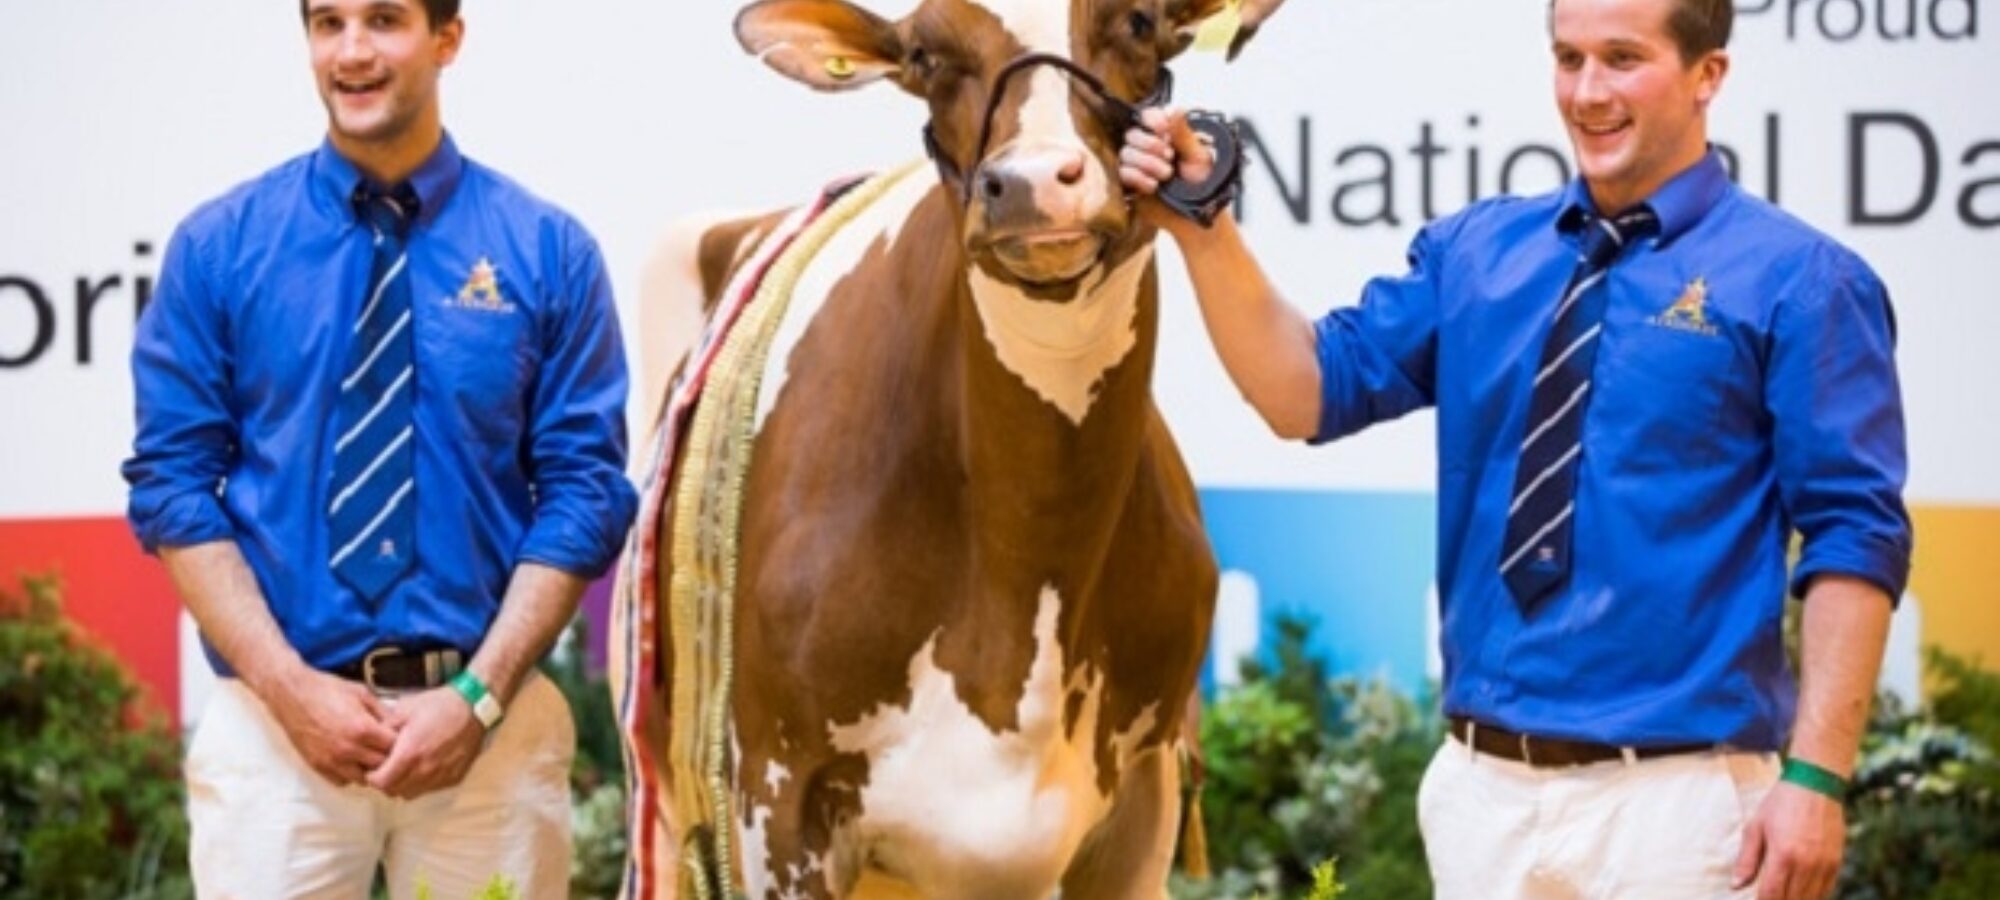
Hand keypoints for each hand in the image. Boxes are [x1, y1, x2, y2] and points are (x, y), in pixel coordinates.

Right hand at [261, 667, 398, 786]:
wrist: (292, 694)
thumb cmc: (327, 690)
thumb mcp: (362, 693)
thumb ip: (383, 712)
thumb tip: (400, 725)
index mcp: (362, 729)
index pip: (394, 748)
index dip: (400, 744)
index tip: (398, 738)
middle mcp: (348, 749)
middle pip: (381, 766)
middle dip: (388, 758)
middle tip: (386, 748)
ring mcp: (332, 760)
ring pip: (363, 779)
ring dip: (369, 769)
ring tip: (368, 755)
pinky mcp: (318, 766)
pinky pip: (342, 781)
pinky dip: (350, 774)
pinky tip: (351, 760)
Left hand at [364, 686, 486, 798]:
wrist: (473, 707)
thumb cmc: (439, 705)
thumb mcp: (404, 710)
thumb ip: (384, 729)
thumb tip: (371, 741)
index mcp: (410, 753)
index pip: (381, 783)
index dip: (373, 777)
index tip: (373, 768)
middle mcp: (425, 770)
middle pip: (394, 791)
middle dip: (386, 782)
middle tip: (387, 768)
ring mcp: (441, 776)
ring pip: (412, 794)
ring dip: (404, 784)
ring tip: (405, 768)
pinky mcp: (454, 778)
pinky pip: (430, 789)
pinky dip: (422, 783)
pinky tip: (424, 766)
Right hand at [1119, 107, 1217, 231]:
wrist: (1196, 213)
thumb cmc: (1202, 184)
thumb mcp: (1198, 156)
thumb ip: (1183, 133)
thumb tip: (1175, 108)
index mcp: (1166, 134)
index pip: (1147, 116)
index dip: (1152, 120)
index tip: (1163, 130)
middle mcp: (1148, 146)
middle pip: (1132, 134)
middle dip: (1150, 145)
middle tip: (1169, 157)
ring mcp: (1137, 164)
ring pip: (1126, 153)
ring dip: (1147, 163)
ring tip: (1166, 175)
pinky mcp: (1129, 183)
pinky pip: (1122, 173)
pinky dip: (1138, 178)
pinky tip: (1153, 186)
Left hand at [1733, 781, 1847, 899]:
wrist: (1816, 785)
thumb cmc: (1781, 803)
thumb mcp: (1756, 826)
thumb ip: (1747, 859)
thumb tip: (1736, 886)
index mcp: (1784, 855)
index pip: (1772, 894)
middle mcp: (1807, 864)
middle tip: (1770, 898)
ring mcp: (1824, 864)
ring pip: (1811, 899)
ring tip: (1784, 896)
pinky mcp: (1837, 862)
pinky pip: (1826, 890)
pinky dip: (1814, 897)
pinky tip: (1802, 895)